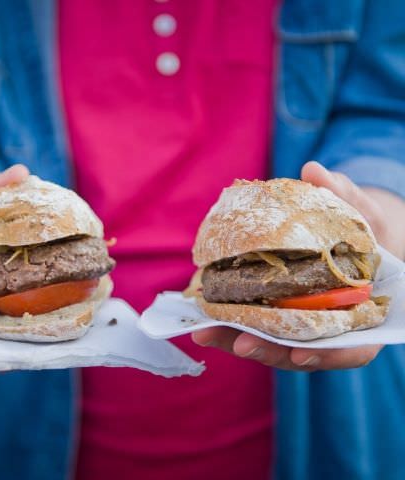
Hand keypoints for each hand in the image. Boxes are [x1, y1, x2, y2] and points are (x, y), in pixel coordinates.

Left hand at [192, 161, 404, 370]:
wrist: (354, 241)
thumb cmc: (364, 232)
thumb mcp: (362, 214)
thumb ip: (345, 197)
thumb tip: (314, 171)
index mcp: (360, 314)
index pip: (351, 347)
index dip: (329, 354)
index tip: (301, 353)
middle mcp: (329, 327)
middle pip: (300, 351)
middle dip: (268, 350)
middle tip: (239, 344)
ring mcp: (300, 323)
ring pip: (271, 343)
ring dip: (237, 339)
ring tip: (205, 332)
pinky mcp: (276, 312)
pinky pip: (255, 323)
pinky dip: (231, 321)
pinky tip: (204, 313)